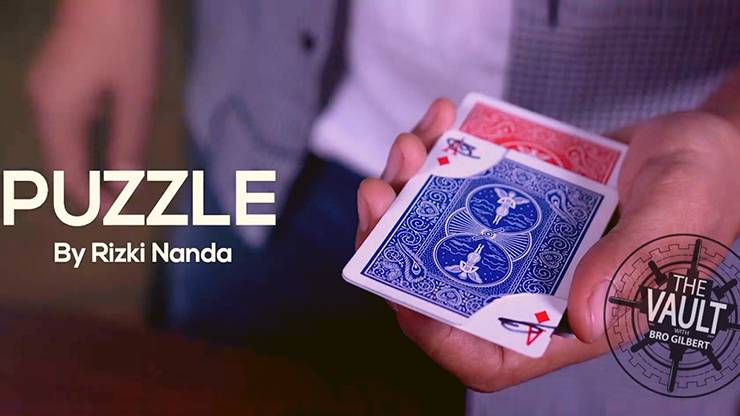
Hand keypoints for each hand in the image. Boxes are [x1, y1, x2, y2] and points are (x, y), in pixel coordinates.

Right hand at [27, 0, 159, 209]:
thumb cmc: (127, 39)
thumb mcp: (136, 96)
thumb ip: (128, 144)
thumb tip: (124, 187)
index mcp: (59, 114)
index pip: (68, 175)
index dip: (90, 201)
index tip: (116, 218)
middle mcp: (43, 105)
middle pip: (60, 161)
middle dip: (87, 187)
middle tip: (120, 206)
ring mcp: (45, 88)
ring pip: (63, 141)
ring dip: (88, 164)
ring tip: (120, 181)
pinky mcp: (55, 76)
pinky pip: (67, 121)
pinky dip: (88, 140)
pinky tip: (112, 144)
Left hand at [355, 99, 739, 391]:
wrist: (706, 143)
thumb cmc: (706, 189)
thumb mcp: (674, 222)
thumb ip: (629, 267)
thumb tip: (581, 320)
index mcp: (570, 320)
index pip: (486, 356)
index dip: (433, 333)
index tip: (394, 287)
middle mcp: (534, 286)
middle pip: (443, 287)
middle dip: (398, 243)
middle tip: (382, 189)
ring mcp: (521, 243)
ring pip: (441, 232)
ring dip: (411, 190)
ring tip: (413, 143)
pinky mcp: (515, 201)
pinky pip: (463, 187)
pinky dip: (443, 153)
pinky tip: (442, 119)